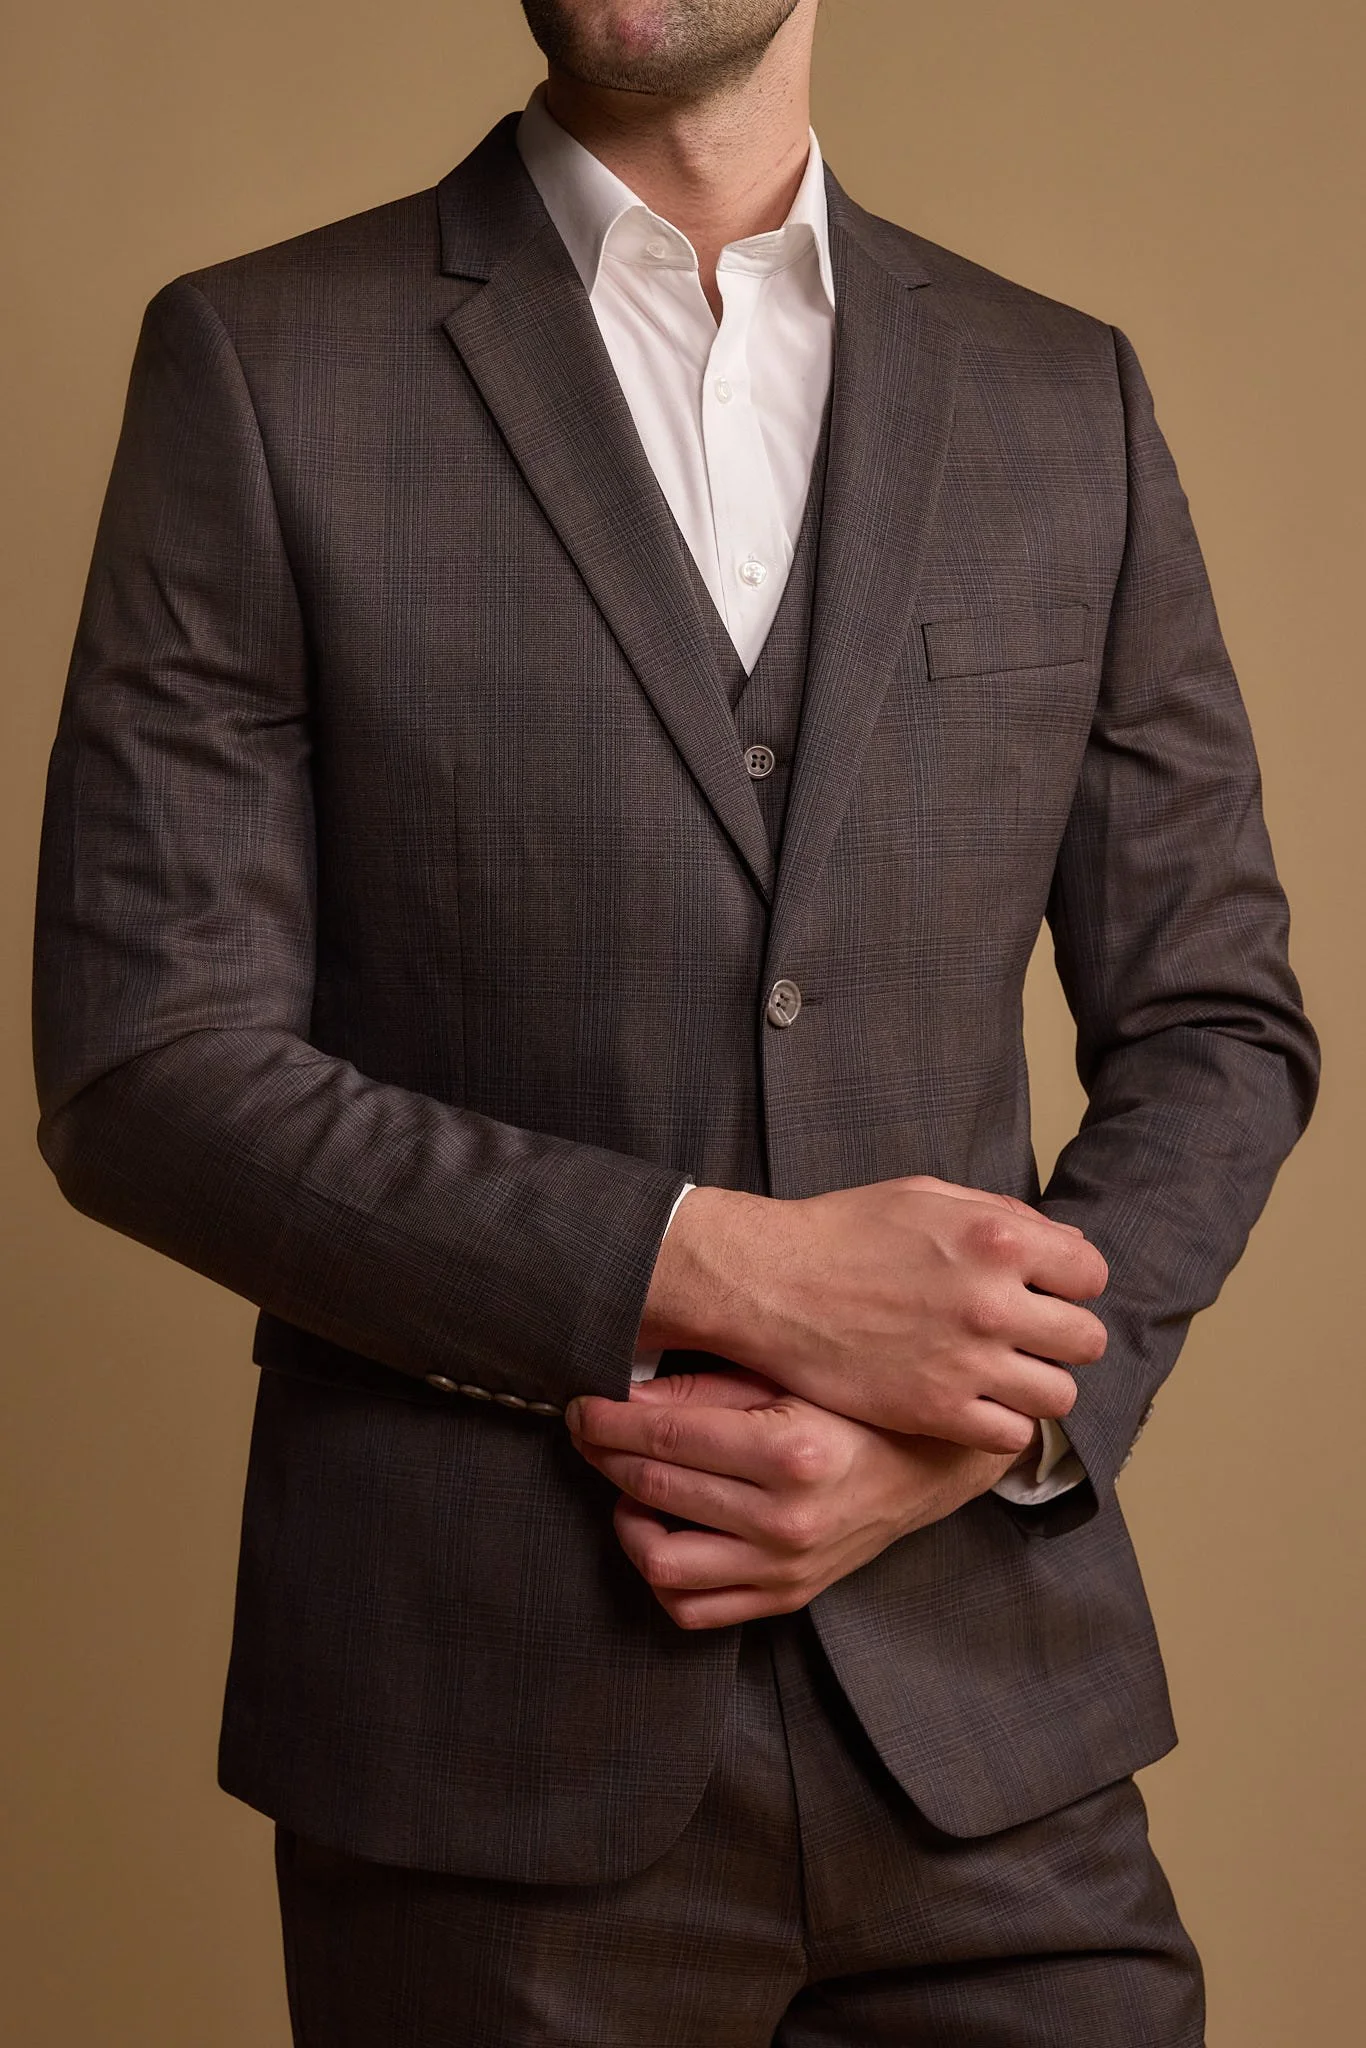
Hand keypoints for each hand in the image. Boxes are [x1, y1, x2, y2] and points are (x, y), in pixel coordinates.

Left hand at [568, 1369, 1019, 1629]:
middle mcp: (787, 1520)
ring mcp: (785, 1570)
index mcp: (790, 1452)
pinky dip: (661, 1575)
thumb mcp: (789, 1377)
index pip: (664, 1437)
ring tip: (631, 1484)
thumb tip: (623, 1396)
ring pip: (661, 1563)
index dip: (606, 1420)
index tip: (581, 1405)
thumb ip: (706, 1389)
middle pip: (654, 1487)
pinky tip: (662, 1529)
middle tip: (591, 1430)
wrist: (928, 1468)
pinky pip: (693, 1609)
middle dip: (605, 1454)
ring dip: (627, 1518)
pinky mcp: (785, 1599)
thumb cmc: (854, 1408)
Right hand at [638, 1175, 1106, 1454]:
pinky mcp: (937, 1411)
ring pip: (1060, 1395)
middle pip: (1086, 1340)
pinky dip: (1001, 1423)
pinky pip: (1012, 1435)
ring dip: (1037, 1385)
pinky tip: (974, 1404)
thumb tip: (1060, 1242)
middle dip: (1062, 1337)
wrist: (768, 1283)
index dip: (1071, 1282)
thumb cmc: (841, 1232)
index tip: (1046, 1290)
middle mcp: (994, 1301)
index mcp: (998, 1238)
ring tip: (1004, 1375)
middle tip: (1027, 1337)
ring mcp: (969, 1363)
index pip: (1092, 1274)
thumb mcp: (924, 1195)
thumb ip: (1000, 1215)